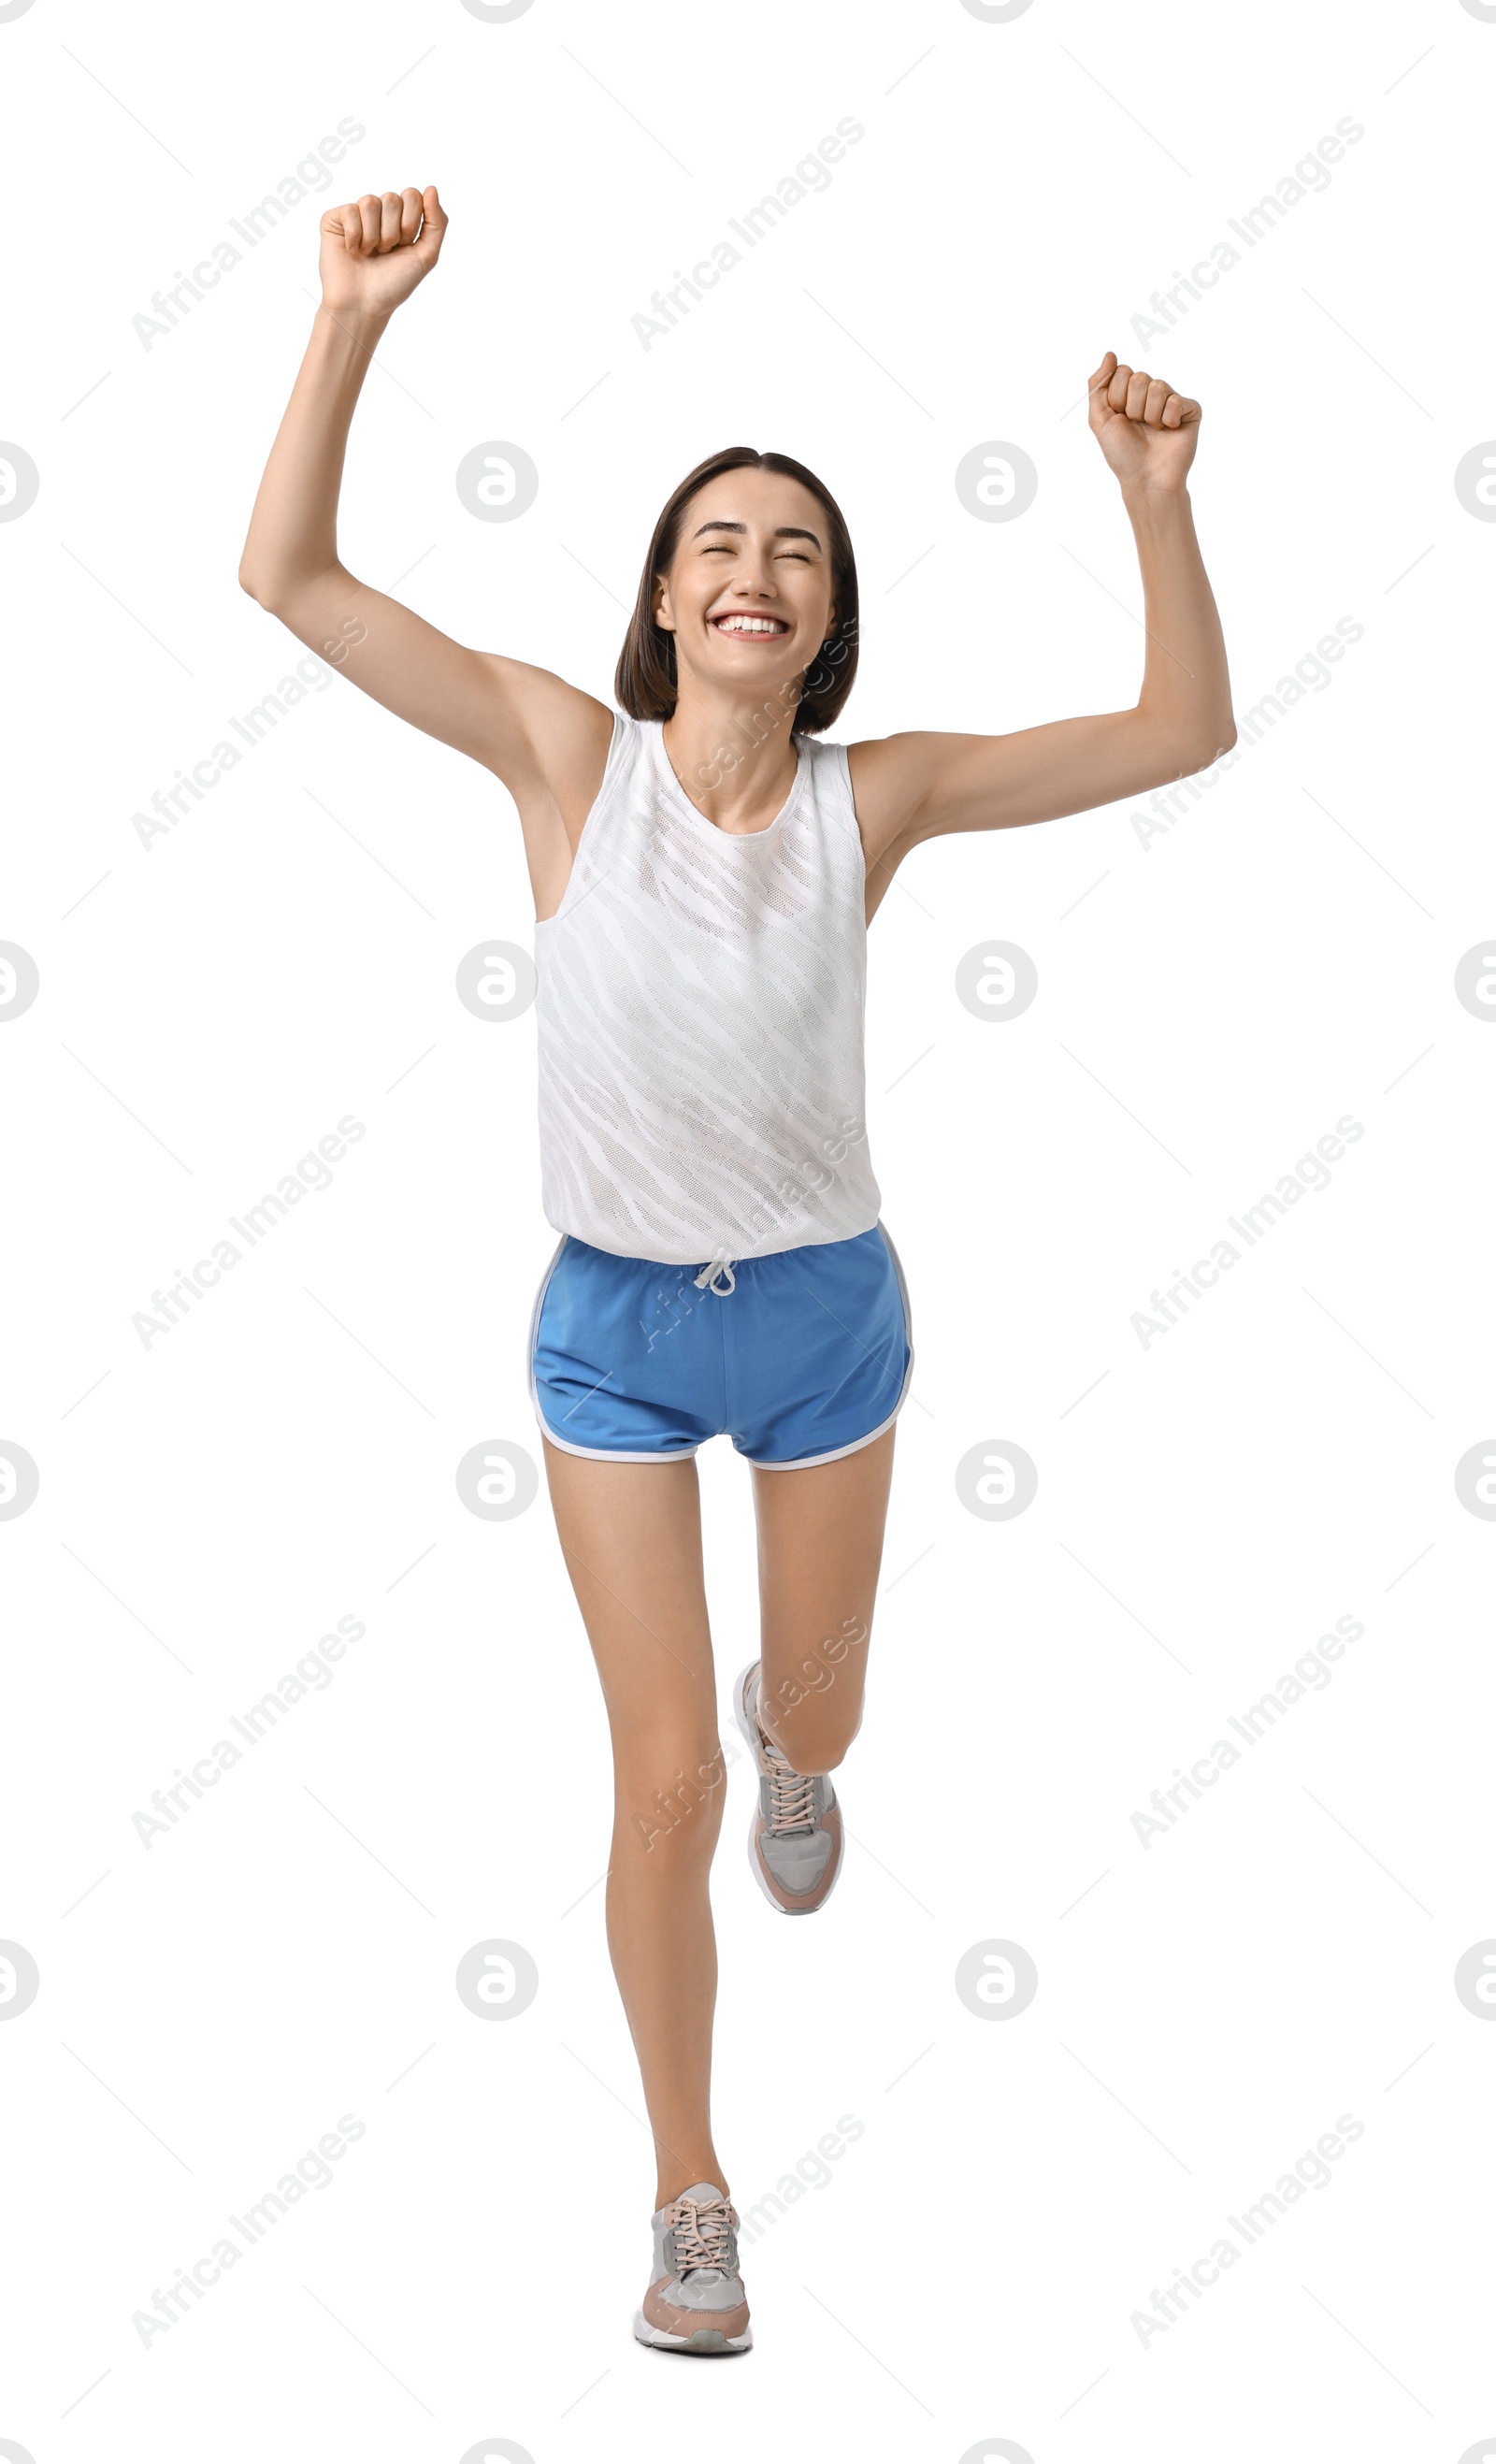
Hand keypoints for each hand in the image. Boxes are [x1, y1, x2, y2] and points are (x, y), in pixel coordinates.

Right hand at [319, 186, 446, 319]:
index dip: (410, 223)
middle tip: (385, 252)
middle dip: (392, 232)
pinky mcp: (334, 219)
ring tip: (369, 253)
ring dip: (374, 236)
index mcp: (401, 219)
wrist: (364, 305)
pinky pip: (350, 210)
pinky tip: (352, 251)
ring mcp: (356, 214)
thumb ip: (437, 223)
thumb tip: (432, 188)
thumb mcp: (426, 256)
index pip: (412, 195)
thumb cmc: (394, 284)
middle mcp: (379, 214)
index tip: (404, 245)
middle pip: (392, 198)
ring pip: (370, 202)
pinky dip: (355, 235)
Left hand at [1086, 350, 1200, 495]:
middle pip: (1139, 377)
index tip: (1120, 418)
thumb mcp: (1099, 419)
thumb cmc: (1122, 453)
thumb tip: (1110, 354)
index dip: (1117, 398)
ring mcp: (1172, 400)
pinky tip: (1169, 431)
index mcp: (1130, 393)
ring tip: (1152, 430)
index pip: (1123, 372)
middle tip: (1137, 426)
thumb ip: (1097, 385)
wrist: (1144, 478)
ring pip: (1157, 387)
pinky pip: (1175, 400)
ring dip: (1149, 415)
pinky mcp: (1190, 410)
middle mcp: (1151, 393)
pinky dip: (1167, 419)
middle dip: (1132, 407)